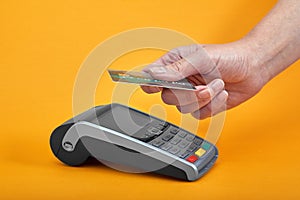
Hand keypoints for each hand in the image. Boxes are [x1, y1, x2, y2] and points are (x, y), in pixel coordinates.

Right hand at [141, 41, 268, 118]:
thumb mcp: (201, 58)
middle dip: (188, 94)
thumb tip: (155, 74)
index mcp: (175, 64)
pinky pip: (200, 115)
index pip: (152, 76)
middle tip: (202, 85)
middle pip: (168, 98)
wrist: (253, 68)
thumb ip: (177, 68)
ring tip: (218, 85)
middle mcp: (181, 80)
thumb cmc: (229, 56)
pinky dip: (213, 106)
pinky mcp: (204, 105)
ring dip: (205, 99)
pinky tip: (222, 93)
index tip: (157, 86)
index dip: (150, 83)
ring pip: (184, 109)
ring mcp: (192, 94)